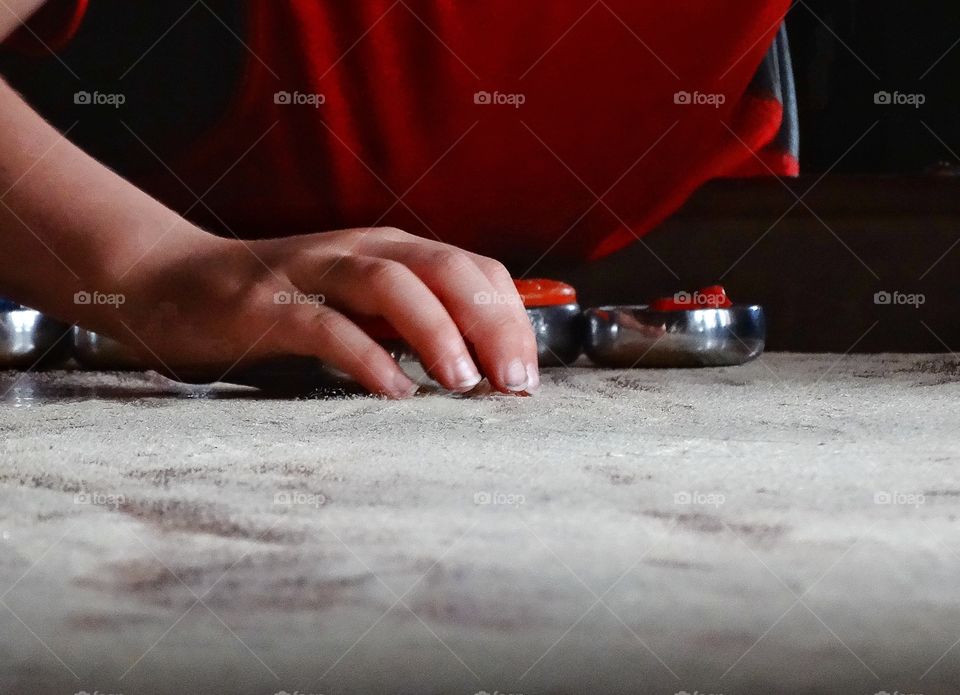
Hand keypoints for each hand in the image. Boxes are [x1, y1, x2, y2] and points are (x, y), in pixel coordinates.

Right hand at [96, 226, 539, 397]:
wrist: (175, 282)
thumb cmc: (283, 303)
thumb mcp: (358, 302)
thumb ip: (410, 321)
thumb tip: (481, 367)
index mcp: (390, 249)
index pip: (473, 269)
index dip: (510, 317)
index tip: (528, 375)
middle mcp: (359, 250)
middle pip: (444, 270)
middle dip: (490, 324)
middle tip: (512, 383)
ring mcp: (311, 273)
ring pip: (391, 285)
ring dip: (437, 332)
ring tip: (465, 384)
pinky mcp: (266, 306)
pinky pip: (326, 326)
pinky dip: (367, 358)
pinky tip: (394, 392)